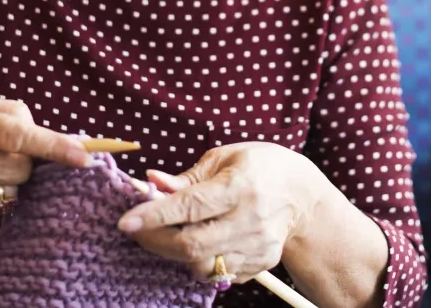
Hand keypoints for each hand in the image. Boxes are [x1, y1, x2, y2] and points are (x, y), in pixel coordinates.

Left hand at [116, 142, 331, 282]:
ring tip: (166, 234)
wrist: (304, 196)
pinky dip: (198, 261)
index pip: (190, 206)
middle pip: (191, 245)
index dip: (155, 215)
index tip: (126, 221)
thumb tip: (151, 183)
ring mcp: (256, 247)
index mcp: (240, 186)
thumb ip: (188, 177)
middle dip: (155, 240)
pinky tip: (195, 242)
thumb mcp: (226, 158)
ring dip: (174, 252)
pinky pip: (217, 272)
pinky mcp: (259, 265)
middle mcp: (249, 220)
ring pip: (201, 265)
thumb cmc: (261, 168)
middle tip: (137, 229)